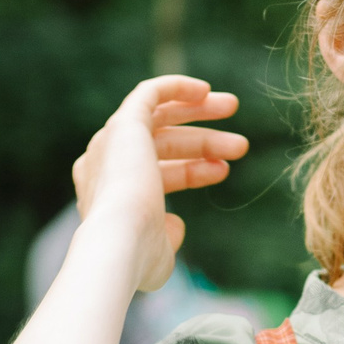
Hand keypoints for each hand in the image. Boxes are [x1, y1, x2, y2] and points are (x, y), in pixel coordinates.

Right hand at [71, 75, 246, 294]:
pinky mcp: (123, 124)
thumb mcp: (157, 253)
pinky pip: (148, 94)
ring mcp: (112, 143)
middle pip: (161, 144)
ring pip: (159, 117)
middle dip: (202, 141)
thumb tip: (176, 224)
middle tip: (239, 143)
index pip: (155, 172)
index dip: (193, 170)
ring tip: (234, 108)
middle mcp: (104, 164)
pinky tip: (205, 90)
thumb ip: (166, 237)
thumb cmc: (138, 256)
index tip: (224, 171)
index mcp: (107, 194)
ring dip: (198, 112)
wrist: (120, 242)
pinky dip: (175, 87)